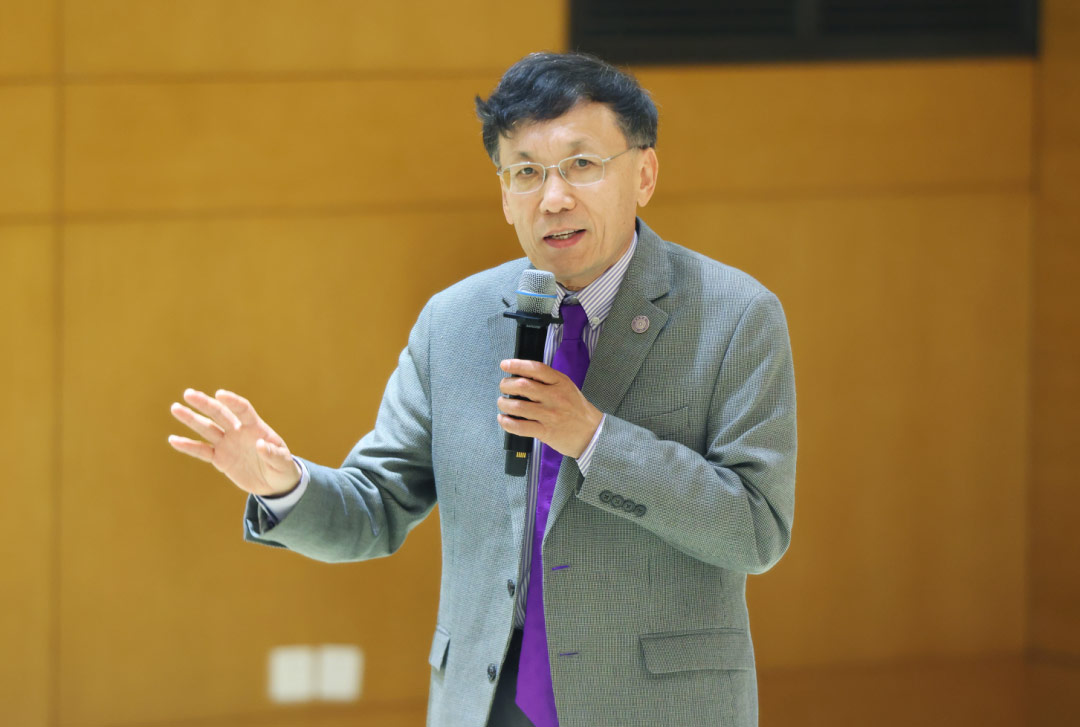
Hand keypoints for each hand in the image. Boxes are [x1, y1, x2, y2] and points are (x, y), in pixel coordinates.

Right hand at [168, 389, 300, 496]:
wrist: (275, 483)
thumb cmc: (282, 468)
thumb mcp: (283, 462)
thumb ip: (273, 454)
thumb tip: (261, 445)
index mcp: (256, 428)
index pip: (243, 410)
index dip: (233, 401)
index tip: (220, 394)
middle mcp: (238, 432)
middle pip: (220, 414)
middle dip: (205, 404)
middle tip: (188, 394)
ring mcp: (227, 444)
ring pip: (207, 429)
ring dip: (191, 419)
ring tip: (175, 408)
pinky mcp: (220, 459)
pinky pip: (202, 451)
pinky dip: (189, 446)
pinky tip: (173, 439)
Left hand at [496, 359, 602, 458]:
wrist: (592, 434)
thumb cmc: (577, 410)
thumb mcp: (567, 388)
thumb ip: (548, 381)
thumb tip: (522, 375)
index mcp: (561, 382)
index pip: (536, 368)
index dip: (517, 365)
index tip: (505, 365)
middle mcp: (555, 397)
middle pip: (522, 386)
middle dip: (506, 385)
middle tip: (504, 387)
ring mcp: (550, 415)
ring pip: (517, 406)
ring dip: (504, 404)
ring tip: (503, 403)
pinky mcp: (545, 432)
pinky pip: (520, 427)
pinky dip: (507, 423)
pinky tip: (504, 419)